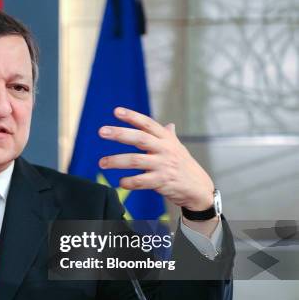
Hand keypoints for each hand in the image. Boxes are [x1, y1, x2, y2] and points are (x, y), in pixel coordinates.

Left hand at [98, 107, 214, 210]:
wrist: (199, 189)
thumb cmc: (184, 166)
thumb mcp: (178, 148)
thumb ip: (169, 137)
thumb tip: (169, 124)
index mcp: (166, 139)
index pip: (148, 124)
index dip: (132, 116)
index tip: (116, 111)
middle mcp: (165, 149)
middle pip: (140, 138)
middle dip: (120, 134)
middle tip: (101, 131)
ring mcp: (164, 165)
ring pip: (136, 160)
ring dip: (116, 161)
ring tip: (102, 163)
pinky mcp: (162, 182)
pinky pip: (141, 181)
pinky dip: (129, 182)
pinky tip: (120, 182)